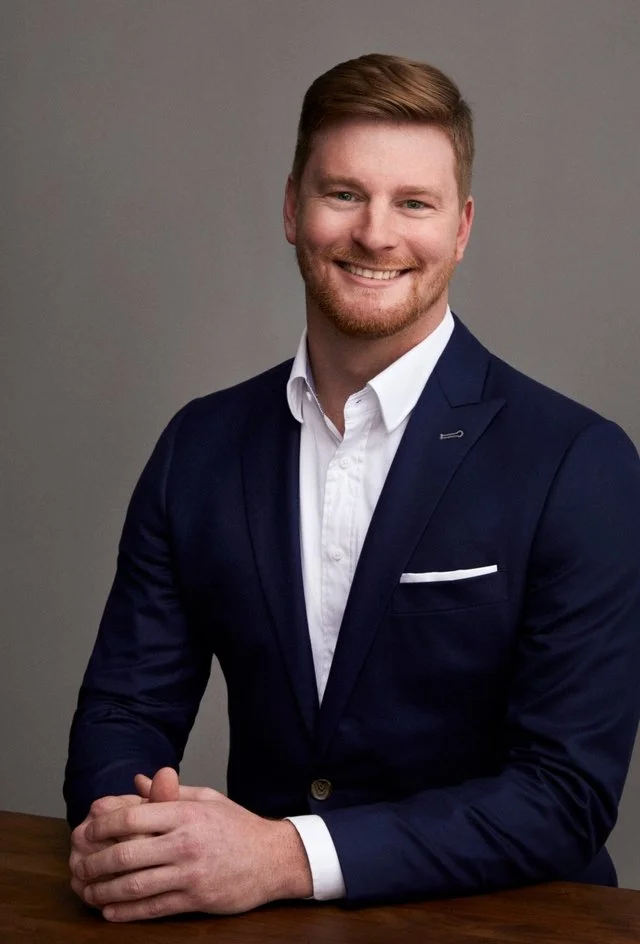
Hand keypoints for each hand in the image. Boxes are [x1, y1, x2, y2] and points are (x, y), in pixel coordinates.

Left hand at [72, 770, 311, 920]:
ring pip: (135, 885)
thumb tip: (138, 781)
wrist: (273, 858)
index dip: (103, 824)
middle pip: (127, 852)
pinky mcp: (196, 899)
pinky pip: (153, 908)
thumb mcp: (206, 798)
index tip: (86, 830)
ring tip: (88, 890)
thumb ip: (170, 792)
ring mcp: (190, 873)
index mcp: (186, 813)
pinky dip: (126, 912)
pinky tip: (111, 911)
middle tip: (79, 865)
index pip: (133, 816)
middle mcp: (186, 842)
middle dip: (96, 861)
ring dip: (104, 890)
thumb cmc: (238, 826)